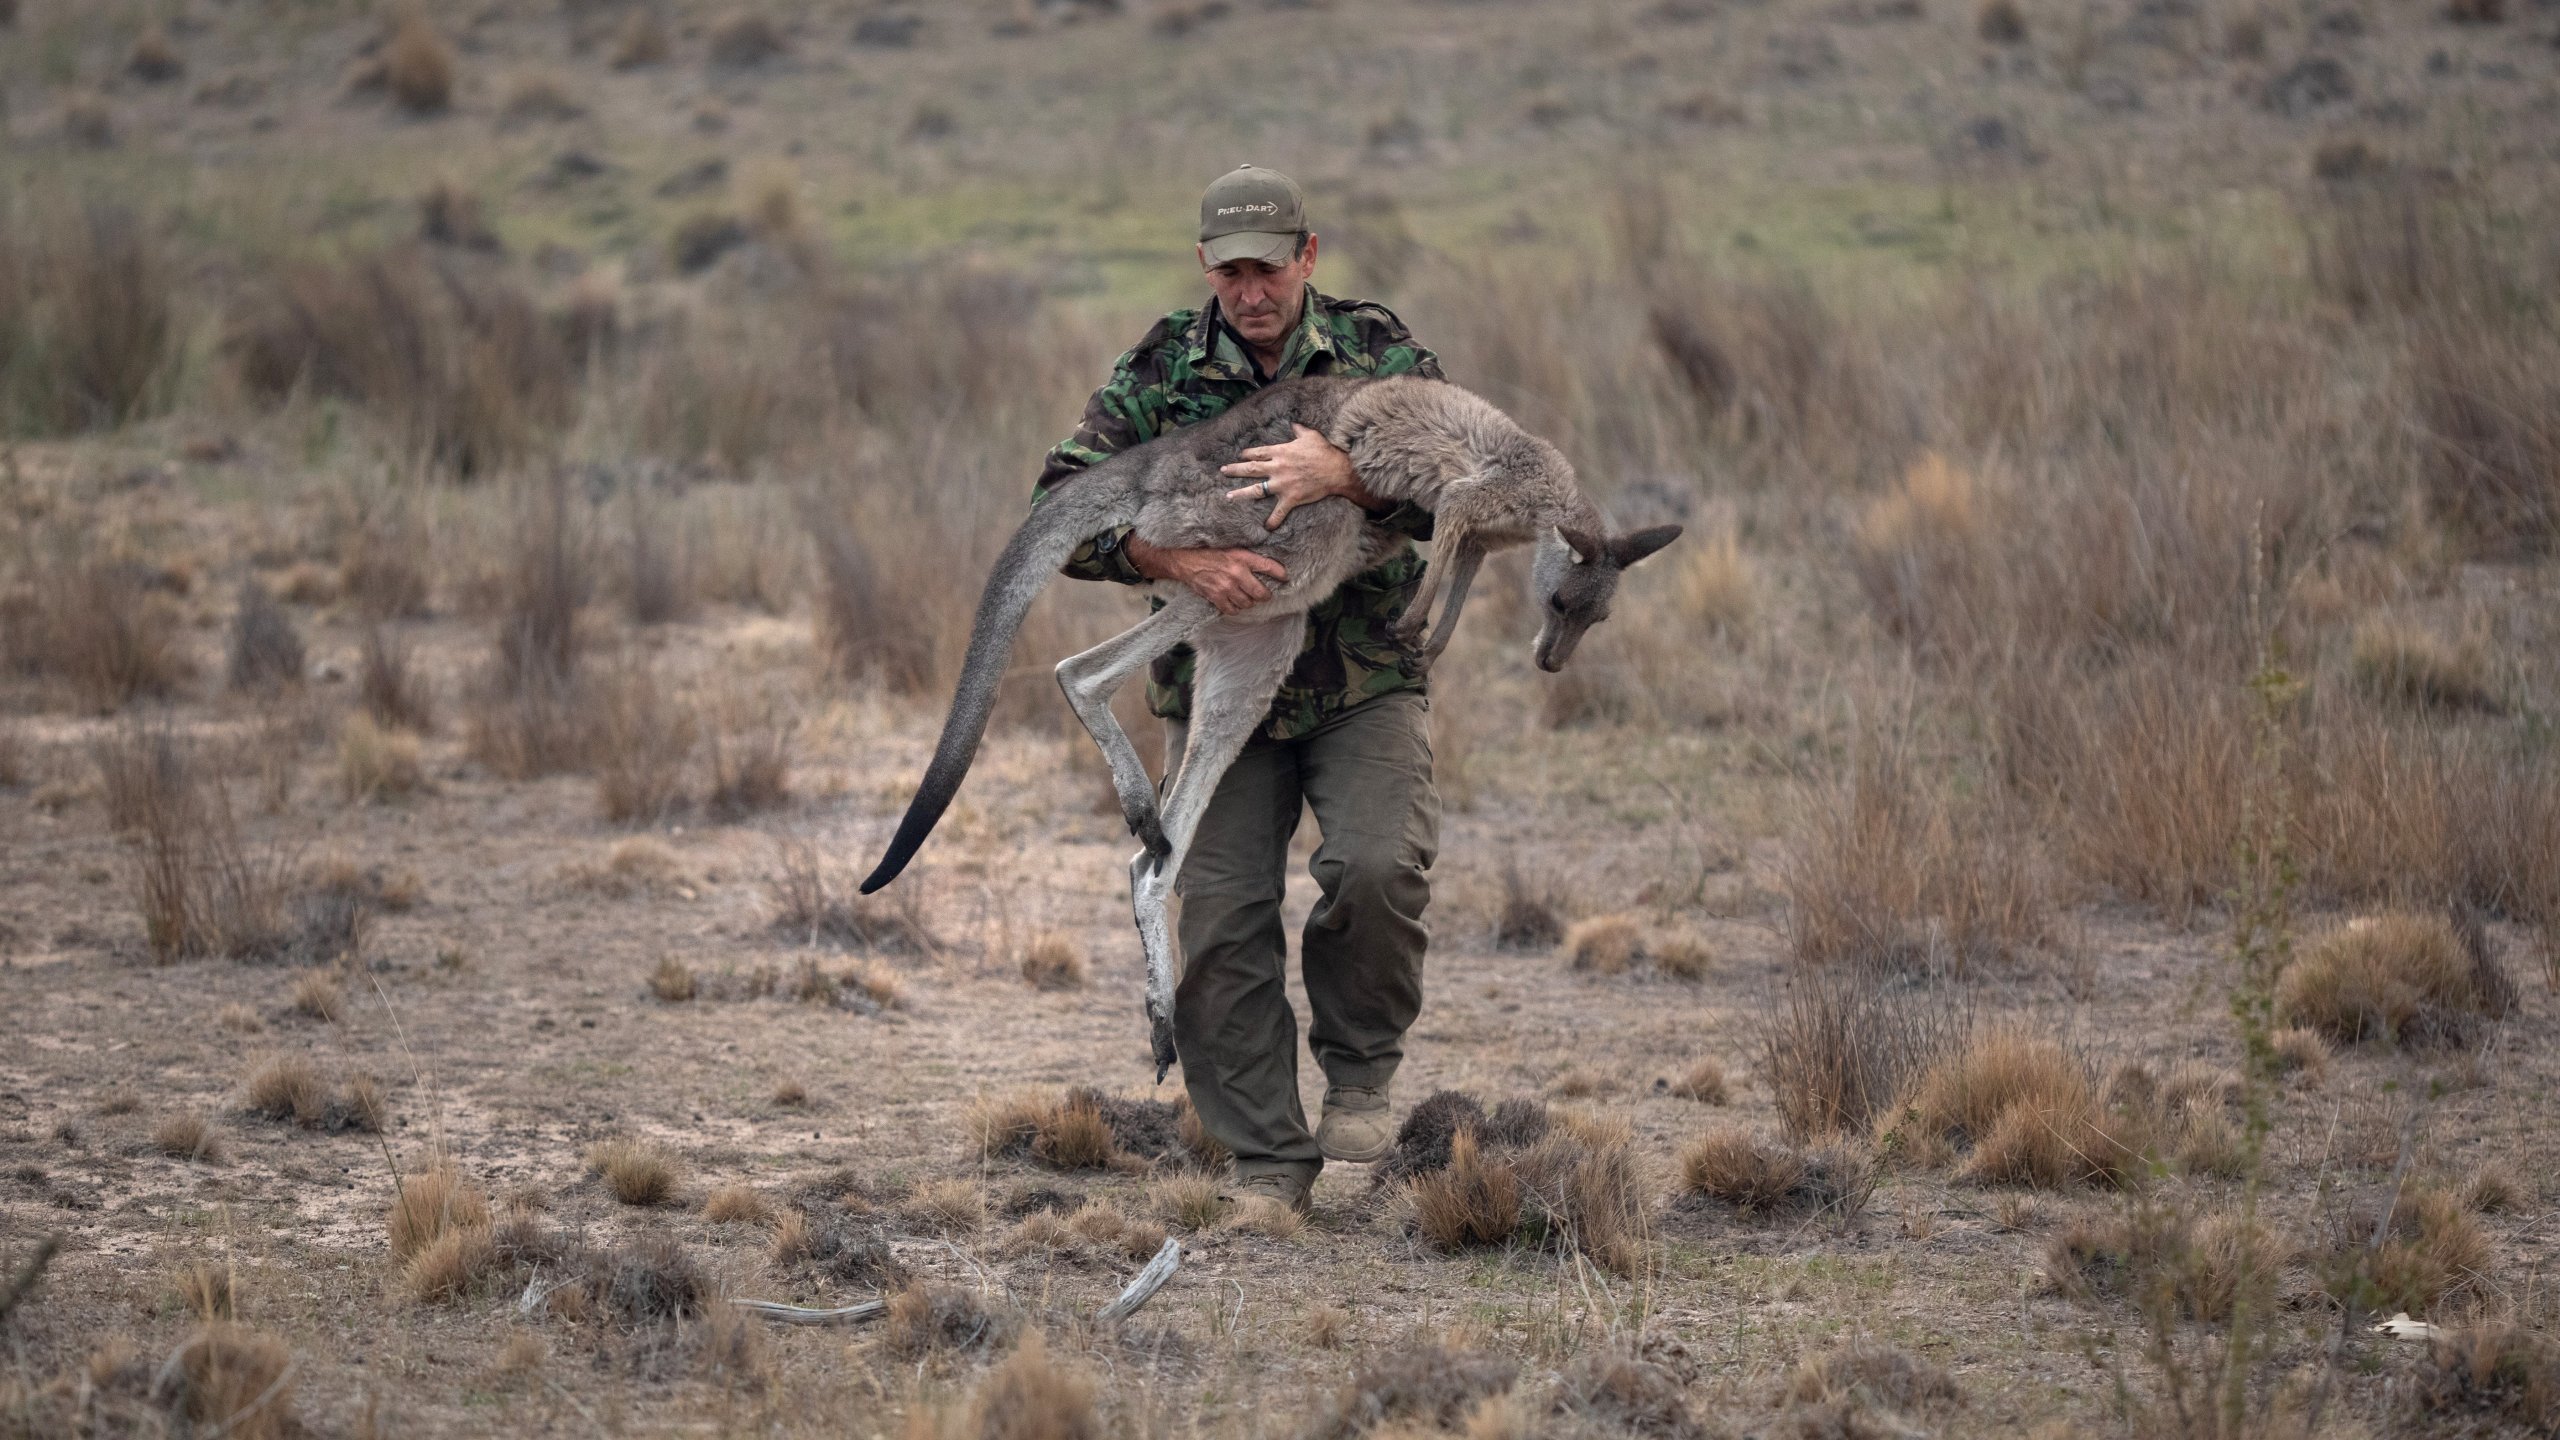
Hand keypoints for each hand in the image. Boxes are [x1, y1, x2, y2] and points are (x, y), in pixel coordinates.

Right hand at [1125, 535, 1287, 615]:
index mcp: (1242, 558)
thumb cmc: (1209, 553)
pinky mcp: (1216, 597)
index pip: (1270, 567)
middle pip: (1261, 594)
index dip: (1281, 574)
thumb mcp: (1232, 549)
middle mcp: (1236, 573)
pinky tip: (1234, 601)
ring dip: (1249, 602)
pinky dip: (1235, 608)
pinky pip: (1233, 610)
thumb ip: (1249, 557)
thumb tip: (1268, 565)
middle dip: (1265, 595)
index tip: (1286, 578)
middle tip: (1264, 593)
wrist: (1185, 561)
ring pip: (1248, 604)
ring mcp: (1226, 588)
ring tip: (1246, 596)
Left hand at [1221, 424, 1378, 530]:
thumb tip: (1293, 424)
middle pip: (1250, 469)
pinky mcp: (1290, 498)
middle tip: (1223, 471)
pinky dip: (1272, 521)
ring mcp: (1282, 484)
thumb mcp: (1311, 435)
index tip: (1240, 456)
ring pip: (1256, 490)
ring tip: (1229, 496)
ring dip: (1241, 494)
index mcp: (1280, 452)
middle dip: (1234, 470)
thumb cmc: (1324, 452)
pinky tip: (1266, 527)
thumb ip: (1298, 430)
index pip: (1257, 453)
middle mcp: (1277, 468)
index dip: (1246, 454)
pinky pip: (1278, 512)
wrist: (1337, 470)